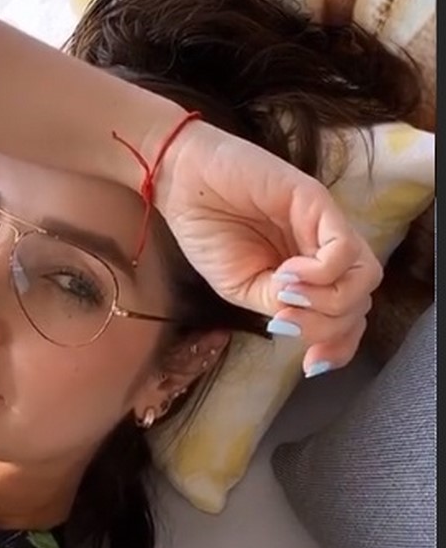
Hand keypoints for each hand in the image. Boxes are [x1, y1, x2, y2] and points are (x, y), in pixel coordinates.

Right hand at [156, 119, 381, 373]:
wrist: (182, 183)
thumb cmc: (207, 230)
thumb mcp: (242, 287)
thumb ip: (280, 306)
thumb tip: (302, 325)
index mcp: (309, 274)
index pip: (350, 315)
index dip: (340, 346)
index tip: (310, 365)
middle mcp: (325, 250)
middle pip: (361, 302)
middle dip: (329, 329)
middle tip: (283, 324)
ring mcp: (325, 226)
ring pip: (365, 278)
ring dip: (329, 302)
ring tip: (286, 298)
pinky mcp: (318, 202)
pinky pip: (343, 250)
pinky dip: (321, 274)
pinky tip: (286, 274)